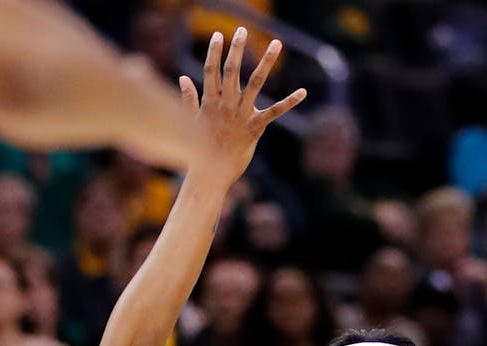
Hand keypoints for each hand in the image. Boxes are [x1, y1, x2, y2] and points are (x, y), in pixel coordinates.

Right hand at [181, 29, 306, 188]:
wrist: (210, 174)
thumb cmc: (199, 150)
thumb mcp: (192, 122)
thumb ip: (189, 99)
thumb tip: (183, 78)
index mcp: (210, 102)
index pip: (211, 71)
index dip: (214, 52)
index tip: (218, 36)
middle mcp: (226, 105)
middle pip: (232, 71)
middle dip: (237, 49)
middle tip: (242, 30)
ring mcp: (241, 115)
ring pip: (255, 82)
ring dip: (266, 62)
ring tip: (276, 44)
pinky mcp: (255, 128)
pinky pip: (274, 112)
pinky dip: (289, 102)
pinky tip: (304, 92)